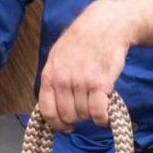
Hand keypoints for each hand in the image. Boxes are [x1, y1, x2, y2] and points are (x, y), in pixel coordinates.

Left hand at [38, 0, 132, 132]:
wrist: (106, 25)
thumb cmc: (83, 40)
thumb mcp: (58, 55)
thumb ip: (54, 78)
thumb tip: (53, 103)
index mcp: (50, 74)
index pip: (47, 110)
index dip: (56, 124)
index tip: (66, 126)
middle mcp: (63, 80)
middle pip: (67, 116)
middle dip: (76, 119)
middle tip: (85, 110)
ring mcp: (81, 82)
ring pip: (83, 115)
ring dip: (91, 115)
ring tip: (96, 102)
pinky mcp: (100, 83)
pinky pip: (98, 113)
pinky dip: (103, 119)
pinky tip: (105, 114)